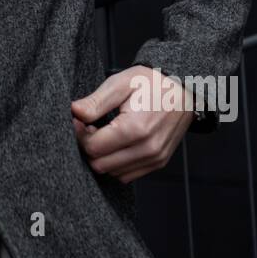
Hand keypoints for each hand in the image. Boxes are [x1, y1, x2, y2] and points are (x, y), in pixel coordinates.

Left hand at [71, 65, 194, 183]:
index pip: (93, 148)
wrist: (182, 88)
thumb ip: (96, 102)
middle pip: (100, 164)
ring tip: (106, 134)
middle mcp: (147, 149)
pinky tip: (117, 144)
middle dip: (90, 147)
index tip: (79, 121)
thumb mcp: (121, 84)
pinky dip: (116, 164)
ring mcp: (154, 158)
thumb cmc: (151, 82)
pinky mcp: (158, 162)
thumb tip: (74, 112)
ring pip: (113, 173)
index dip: (80, 135)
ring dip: (103, 157)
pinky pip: (127, 175)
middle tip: (91, 128)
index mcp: (135, 129)